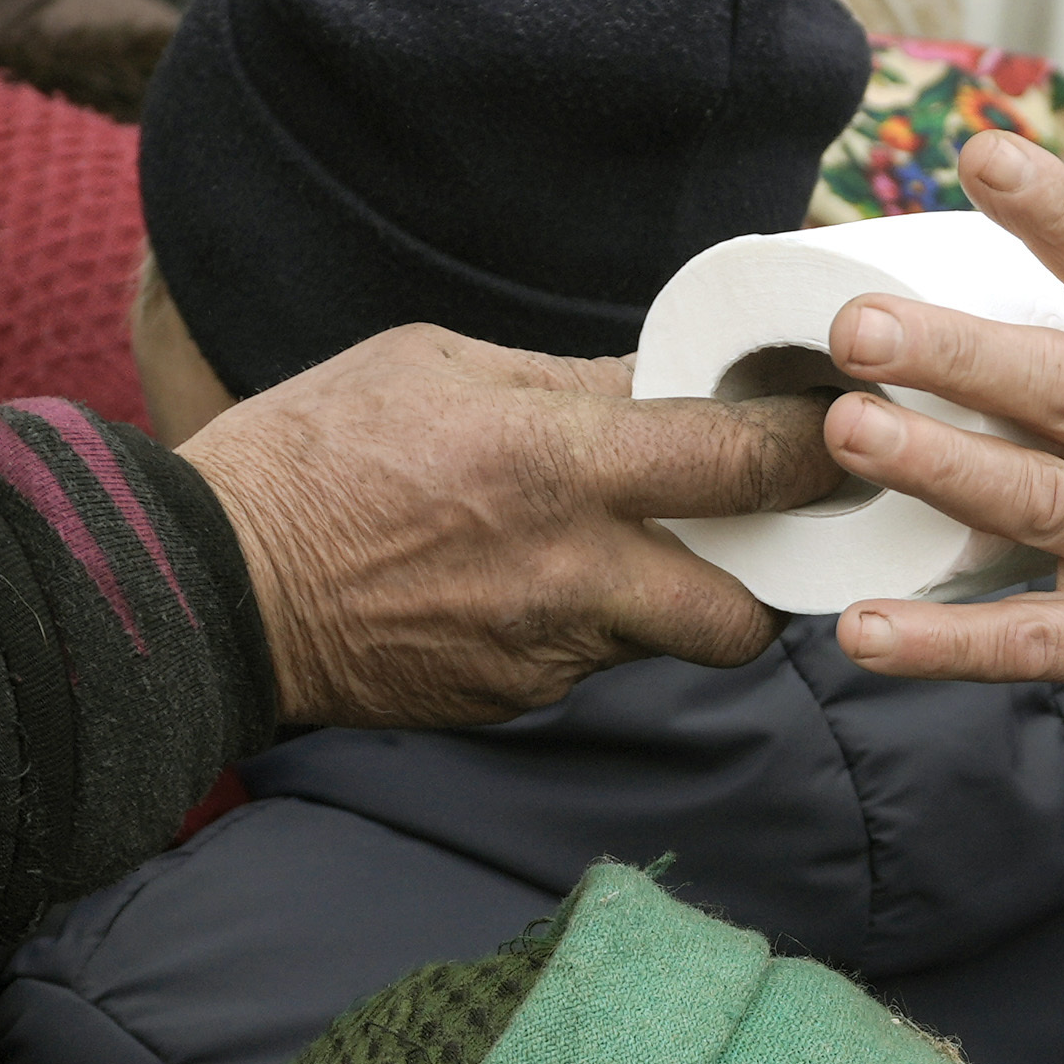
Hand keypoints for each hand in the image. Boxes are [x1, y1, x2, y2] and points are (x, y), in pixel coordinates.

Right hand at [182, 334, 806, 727]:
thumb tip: (665, 380)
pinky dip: (589, 626)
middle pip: (744, 612)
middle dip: (766, 579)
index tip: (847, 429)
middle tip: (755, 532)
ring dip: (672, 601)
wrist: (216, 587)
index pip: (740, 462)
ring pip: (667, 642)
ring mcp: (546, 650)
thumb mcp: (439, 365)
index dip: (816, 449)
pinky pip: (590, 663)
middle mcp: (571, 571)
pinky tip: (532, 584)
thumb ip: (568, 382)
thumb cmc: (315, 452)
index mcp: (557, 462)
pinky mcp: (514, 698)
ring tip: (625, 547)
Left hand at [805, 127, 1063, 763]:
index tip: (983, 153)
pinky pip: (1028, 641)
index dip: (1057, 209)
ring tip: (847, 432)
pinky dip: (943, 642)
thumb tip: (1029, 298)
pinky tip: (865, 630)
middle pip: (1059, 385)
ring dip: (936, 465)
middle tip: (858, 323)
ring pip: (1034, 499)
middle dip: (954, 350)